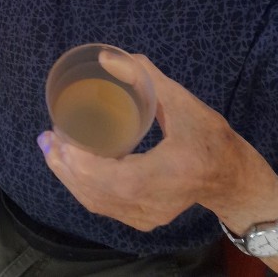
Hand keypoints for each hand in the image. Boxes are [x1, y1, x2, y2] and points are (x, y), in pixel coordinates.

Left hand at [38, 53, 277, 231]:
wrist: (231, 178)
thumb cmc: (209, 136)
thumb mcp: (181, 101)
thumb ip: (144, 77)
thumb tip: (105, 57)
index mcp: (168, 173)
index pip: (116, 177)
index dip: (82, 162)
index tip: (60, 136)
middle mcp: (154, 203)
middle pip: (97, 192)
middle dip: (66, 165)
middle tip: (46, 138)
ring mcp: (146, 217)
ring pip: (96, 203)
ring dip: (69, 176)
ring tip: (50, 150)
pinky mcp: (142, 221)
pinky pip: (104, 207)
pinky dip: (82, 187)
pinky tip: (70, 167)